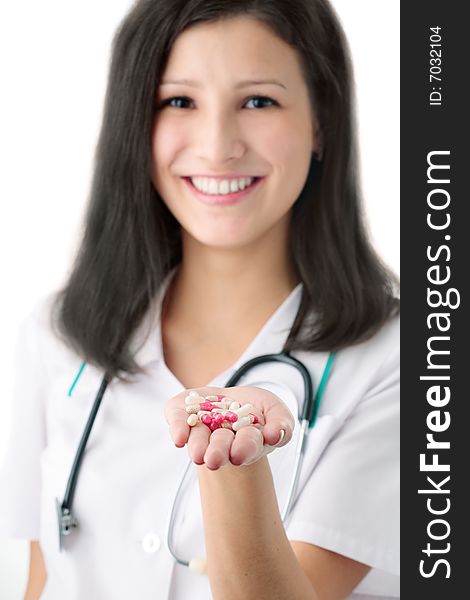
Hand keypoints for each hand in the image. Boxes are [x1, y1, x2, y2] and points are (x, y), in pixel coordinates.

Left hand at [164, 385, 294, 469]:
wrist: (229, 400)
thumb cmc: (256, 409)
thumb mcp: (276, 411)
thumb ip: (282, 423)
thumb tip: (274, 435)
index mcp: (246, 442)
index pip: (247, 446)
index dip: (243, 449)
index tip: (238, 455)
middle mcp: (220, 441)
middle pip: (219, 447)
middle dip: (217, 452)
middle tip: (213, 460)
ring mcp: (199, 428)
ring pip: (197, 439)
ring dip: (196, 445)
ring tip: (197, 454)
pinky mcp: (181, 412)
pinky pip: (176, 419)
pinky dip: (176, 426)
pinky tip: (179, 438)